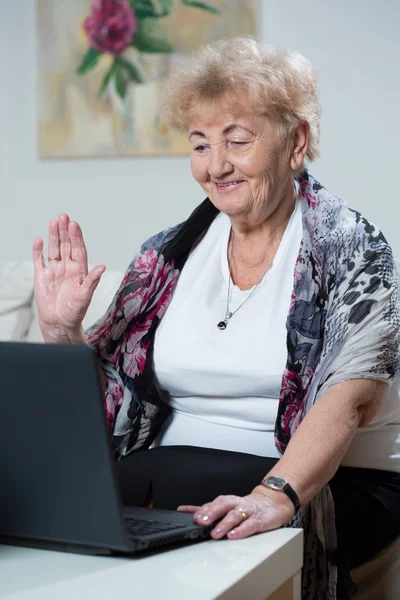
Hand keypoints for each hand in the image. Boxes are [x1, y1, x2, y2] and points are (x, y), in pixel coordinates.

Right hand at [32, 214, 105, 341]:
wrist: (59, 322)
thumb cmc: (75, 311)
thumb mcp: (85, 296)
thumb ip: (92, 281)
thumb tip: (102, 267)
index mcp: (80, 270)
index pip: (79, 249)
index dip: (77, 237)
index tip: (75, 225)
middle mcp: (68, 267)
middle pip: (66, 245)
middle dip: (65, 231)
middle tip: (64, 216)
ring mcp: (55, 270)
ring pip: (54, 248)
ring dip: (54, 235)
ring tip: (54, 221)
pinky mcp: (42, 275)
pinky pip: (40, 260)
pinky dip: (38, 250)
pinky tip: (39, 240)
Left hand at [178, 486, 294, 540]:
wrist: (270, 504)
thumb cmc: (244, 507)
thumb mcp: (224, 506)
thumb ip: (206, 509)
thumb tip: (183, 510)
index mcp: (226, 501)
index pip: (212, 504)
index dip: (202, 510)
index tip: (192, 517)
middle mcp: (235, 504)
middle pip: (222, 506)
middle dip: (211, 513)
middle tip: (201, 521)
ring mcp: (247, 512)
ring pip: (235, 516)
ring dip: (224, 524)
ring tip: (215, 532)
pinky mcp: (258, 521)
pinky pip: (250, 525)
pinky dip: (241, 530)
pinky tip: (233, 535)